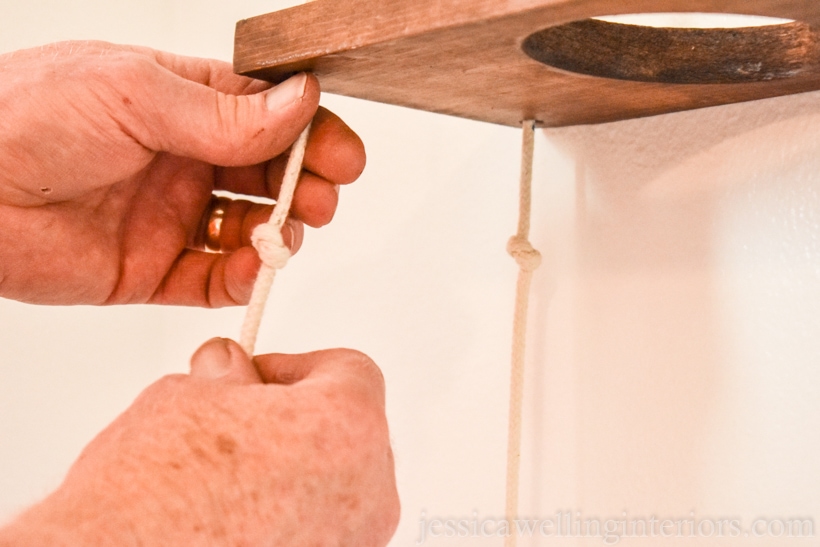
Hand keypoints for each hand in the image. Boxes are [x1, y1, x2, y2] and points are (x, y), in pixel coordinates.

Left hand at [0, 41, 364, 305]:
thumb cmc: (26, 117)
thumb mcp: (136, 96)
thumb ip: (225, 113)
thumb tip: (302, 103)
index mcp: (182, 103)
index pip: (268, 117)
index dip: (311, 136)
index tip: (341, 154)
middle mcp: (182, 159)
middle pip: (267, 176)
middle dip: (303, 187)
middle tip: (320, 198)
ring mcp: (168, 216)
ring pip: (248, 230)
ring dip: (278, 234)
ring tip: (285, 234)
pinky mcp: (150, 269)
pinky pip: (210, 279)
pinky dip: (240, 279)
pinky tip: (251, 268)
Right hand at [0, 339, 398, 545]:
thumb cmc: (155, 499)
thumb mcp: (186, 398)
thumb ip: (227, 375)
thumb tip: (230, 367)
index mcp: (348, 426)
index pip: (350, 370)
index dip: (296, 366)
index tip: (258, 377)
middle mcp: (370, 489)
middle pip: (347, 429)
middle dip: (296, 420)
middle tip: (240, 424)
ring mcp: (355, 540)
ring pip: (336, 483)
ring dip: (294, 470)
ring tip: (230, 478)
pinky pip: (320, 527)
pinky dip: (289, 516)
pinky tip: (237, 517)